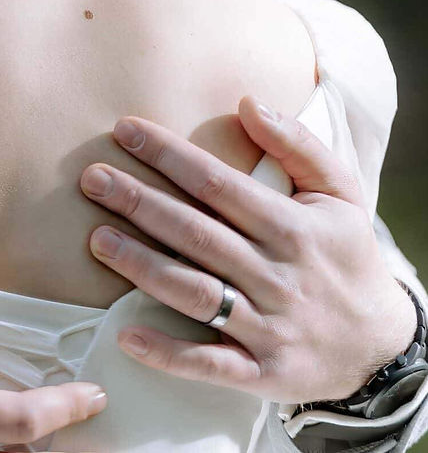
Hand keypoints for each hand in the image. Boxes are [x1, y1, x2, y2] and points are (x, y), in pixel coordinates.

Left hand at [80, 97, 416, 404]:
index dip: (169, 156)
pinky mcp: (261, 372)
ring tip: (97, 238)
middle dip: (140, 203)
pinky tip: (125, 334)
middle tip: (92, 178)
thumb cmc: (347, 255)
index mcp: (292, 227)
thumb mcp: (340, 192)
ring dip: (141, 267)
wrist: (382, 343)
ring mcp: (267, 326)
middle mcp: (276, 275)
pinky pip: (209, 363)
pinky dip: (167, 352)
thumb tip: (249, 102)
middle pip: (196, 233)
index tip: (125, 131)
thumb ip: (297, 144)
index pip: (218, 184)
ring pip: (194, 294)